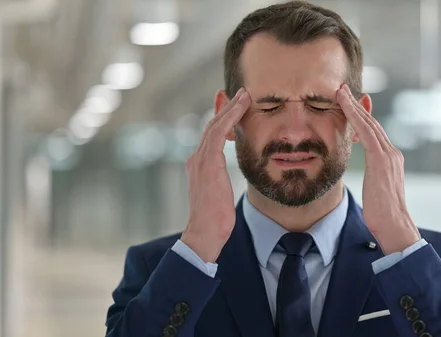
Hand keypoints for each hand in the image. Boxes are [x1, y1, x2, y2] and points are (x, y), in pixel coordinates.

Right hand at [181, 87, 249, 262]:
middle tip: (239, 92)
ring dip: (230, 107)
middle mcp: (197, 158)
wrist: (205, 233)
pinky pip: (218, 132)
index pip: (211, 135)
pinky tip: (241, 107)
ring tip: (244, 94)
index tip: (235, 106)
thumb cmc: (215, 219)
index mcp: (200, 165)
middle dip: (226, 107)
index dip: (223, 118)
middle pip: (212, 125)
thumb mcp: (219, 194)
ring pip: (215, 124)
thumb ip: (220, 181)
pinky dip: (230, 117)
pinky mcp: (208, 163)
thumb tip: (225, 179)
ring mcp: (201, 159)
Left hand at [336, 84, 420, 254]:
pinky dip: (355, 116)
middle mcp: (392, 153)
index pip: (374, 133)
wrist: (393, 225)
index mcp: (391, 160)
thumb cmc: (382, 214)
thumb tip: (369, 178)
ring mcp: (389, 155)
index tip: (351, 104)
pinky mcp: (381, 160)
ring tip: (340, 92)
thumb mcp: (375, 190)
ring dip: (354, 105)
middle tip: (343, 89)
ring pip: (369, 123)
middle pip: (372, 123)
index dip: (362, 117)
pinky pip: (366, 132)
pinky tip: (344, 106)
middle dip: (358, 105)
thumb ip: (373, 177)